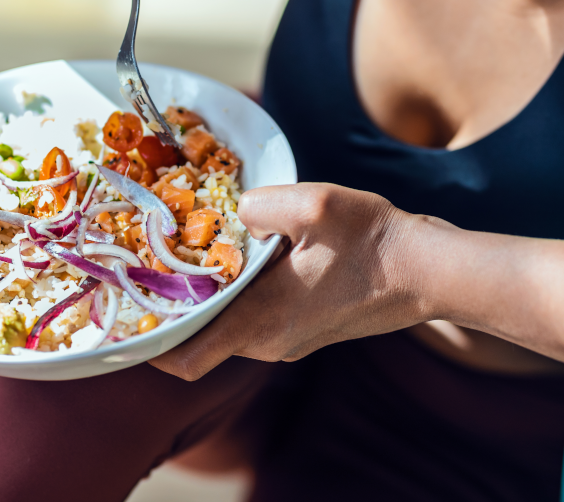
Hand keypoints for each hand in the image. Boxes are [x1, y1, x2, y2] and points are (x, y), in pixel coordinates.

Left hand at [151, 183, 437, 380]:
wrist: (431, 270)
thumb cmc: (378, 242)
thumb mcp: (317, 205)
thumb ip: (262, 205)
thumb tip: (236, 210)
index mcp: (262, 322)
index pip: (186, 358)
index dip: (152, 340)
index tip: (131, 309)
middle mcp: (271, 342)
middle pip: (202, 338)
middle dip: (176, 305)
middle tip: (154, 261)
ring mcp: (291, 339)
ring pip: (230, 326)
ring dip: (211, 296)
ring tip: (196, 251)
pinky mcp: (308, 327)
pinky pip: (257, 317)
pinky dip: (241, 293)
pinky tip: (245, 254)